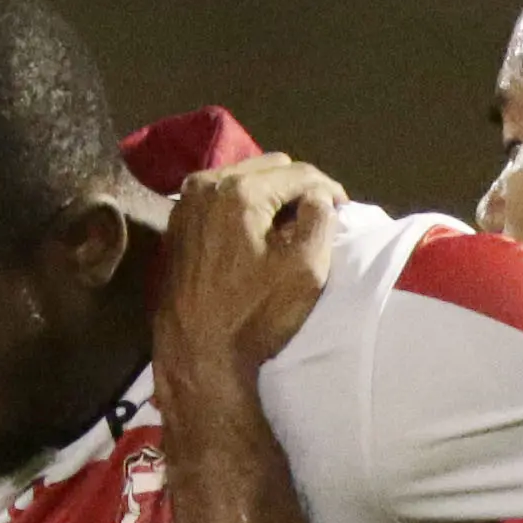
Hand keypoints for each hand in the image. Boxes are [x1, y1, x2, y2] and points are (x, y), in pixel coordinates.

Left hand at [156, 155, 348, 403]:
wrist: (196, 354)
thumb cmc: (254, 315)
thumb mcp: (305, 269)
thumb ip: (320, 219)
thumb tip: (318, 197)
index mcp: (240, 191)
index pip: (299, 173)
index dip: (328, 188)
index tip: (344, 208)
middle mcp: (207, 185)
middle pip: (269, 168)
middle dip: (297, 189)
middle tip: (316, 217)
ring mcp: (187, 203)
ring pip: (243, 179)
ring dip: (270, 196)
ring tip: (289, 225)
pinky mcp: (178, 223)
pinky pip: (221, 199)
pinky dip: (243, 207)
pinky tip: (257, 232)